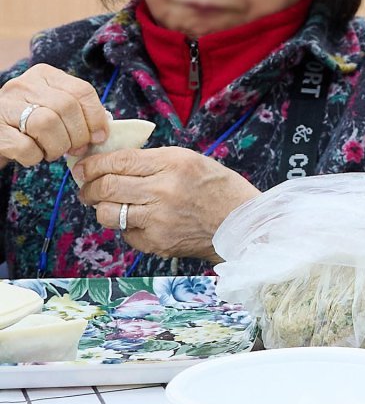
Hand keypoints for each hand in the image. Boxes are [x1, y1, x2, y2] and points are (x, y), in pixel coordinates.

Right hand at [0, 65, 110, 166]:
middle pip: (66, 107)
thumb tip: (102, 130)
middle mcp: (23, 85)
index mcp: (44, 75)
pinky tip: (33, 155)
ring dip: (57, 146)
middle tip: (75, 149)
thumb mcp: (52, 108)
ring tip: (53, 152)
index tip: (99, 136)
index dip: (96, 116)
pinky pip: (25, 146)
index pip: (81, 90)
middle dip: (78, 135)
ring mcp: (4, 105)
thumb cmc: (29, 124)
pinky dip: (35, 157)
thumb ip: (76, 112)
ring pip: (46, 123)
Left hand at [76, 147, 259, 261]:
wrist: (243, 223)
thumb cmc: (217, 188)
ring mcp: (160, 219)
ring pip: (109, 214)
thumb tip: (111, 162)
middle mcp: (164, 190)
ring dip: (103, 209)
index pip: (119, 161)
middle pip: (106, 187)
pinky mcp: (158, 242)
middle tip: (88, 188)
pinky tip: (140, 221)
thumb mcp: (189, 160)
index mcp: (173, 163)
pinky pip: (126, 234)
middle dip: (89, 188)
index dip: (93, 164)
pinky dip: (127, 227)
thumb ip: (152, 161)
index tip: (83, 167)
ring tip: (110, 205)